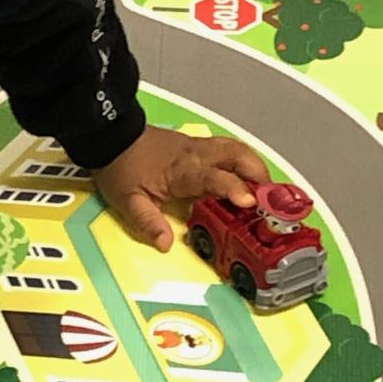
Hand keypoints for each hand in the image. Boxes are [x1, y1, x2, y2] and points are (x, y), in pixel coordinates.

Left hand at [94, 125, 269, 251]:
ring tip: (266, 191)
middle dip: (259, 175)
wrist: (111, 137)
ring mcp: (198, 147)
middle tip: (272, 200)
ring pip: (237, 149)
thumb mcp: (128, 201)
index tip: (249, 202)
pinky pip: (228, 149)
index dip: (232, 188)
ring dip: (255, 167)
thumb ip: (148, 222)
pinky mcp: (197, 145)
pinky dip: (243, 162)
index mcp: (181, 170)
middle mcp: (196, 155)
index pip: (213, 177)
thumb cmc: (120, 168)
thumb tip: (166, 244)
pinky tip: (247, 179)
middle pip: (237, 156)